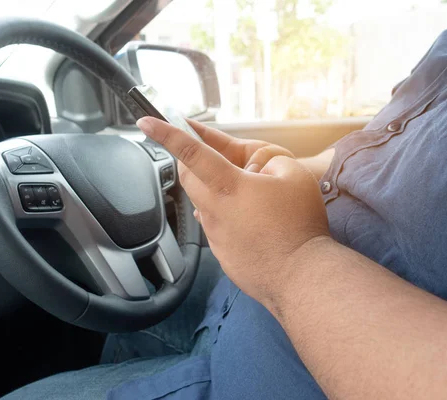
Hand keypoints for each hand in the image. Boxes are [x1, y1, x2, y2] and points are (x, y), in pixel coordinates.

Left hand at [137, 117, 330, 305]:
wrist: (300, 276)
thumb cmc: (299, 225)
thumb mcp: (294, 175)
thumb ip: (270, 161)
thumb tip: (255, 170)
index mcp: (228, 186)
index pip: (191, 153)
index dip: (167, 133)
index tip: (145, 122)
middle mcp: (214, 210)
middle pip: (187, 177)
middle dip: (190, 161)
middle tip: (208, 155)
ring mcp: (215, 235)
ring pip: (203, 203)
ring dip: (212, 190)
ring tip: (245, 192)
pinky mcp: (222, 254)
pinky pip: (216, 227)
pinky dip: (225, 216)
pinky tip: (249, 221)